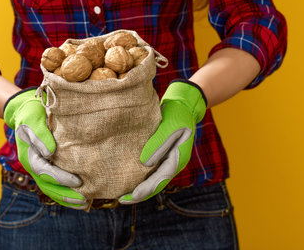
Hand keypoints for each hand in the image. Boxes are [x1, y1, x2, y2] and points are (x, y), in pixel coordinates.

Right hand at [3, 87, 87, 209]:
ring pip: (52, 188)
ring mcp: (42, 167)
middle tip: (84, 201)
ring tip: (85, 203)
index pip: (46, 172)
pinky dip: (67, 192)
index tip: (78, 181)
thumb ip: (39, 134)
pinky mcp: (49, 165)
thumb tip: (49, 152)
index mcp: (30, 156)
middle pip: (49, 186)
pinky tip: (82, 197)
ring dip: (67, 198)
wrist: (27, 110)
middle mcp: (35, 166)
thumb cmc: (31, 113)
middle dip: (66, 195)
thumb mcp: (32, 119)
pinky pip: (57, 183)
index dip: (61, 179)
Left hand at [119, 80, 206, 203]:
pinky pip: (149, 169)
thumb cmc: (178, 113)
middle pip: (156, 184)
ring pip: (152, 178)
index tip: (132, 195)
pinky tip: (126, 177)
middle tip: (121, 200)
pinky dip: (139, 176)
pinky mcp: (160, 154)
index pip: (161, 179)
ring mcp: (166, 159)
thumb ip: (159, 144)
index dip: (147, 189)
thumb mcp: (171, 127)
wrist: (182, 104)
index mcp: (178, 159)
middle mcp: (172, 163)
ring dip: (138, 187)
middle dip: (139, 193)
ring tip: (121, 194)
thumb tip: (144, 163)